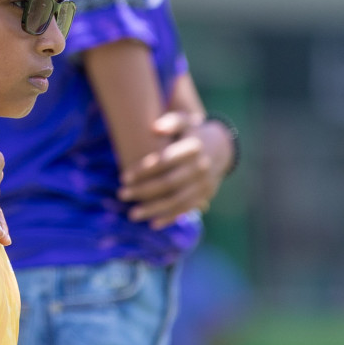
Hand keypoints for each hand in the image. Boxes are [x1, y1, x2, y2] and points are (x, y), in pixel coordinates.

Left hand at [119, 111, 232, 229]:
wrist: (222, 147)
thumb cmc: (192, 131)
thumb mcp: (184, 120)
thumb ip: (170, 122)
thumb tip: (155, 129)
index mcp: (193, 148)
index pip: (165, 161)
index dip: (144, 170)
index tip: (123, 177)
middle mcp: (201, 167)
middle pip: (169, 183)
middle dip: (144, 191)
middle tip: (121, 195)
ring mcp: (205, 184)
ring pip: (177, 201)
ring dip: (154, 209)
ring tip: (132, 214)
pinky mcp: (206, 196)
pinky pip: (187, 209)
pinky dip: (170, 217)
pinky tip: (152, 224)